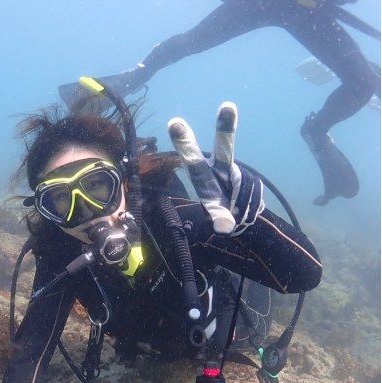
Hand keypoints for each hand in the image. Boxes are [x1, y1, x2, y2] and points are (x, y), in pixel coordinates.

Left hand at [168, 102, 264, 235]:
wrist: (240, 218)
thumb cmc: (218, 212)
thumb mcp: (213, 217)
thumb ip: (218, 219)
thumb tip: (224, 227)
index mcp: (202, 176)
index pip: (191, 158)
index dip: (184, 142)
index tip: (174, 122)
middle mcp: (221, 168)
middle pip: (224, 147)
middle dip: (226, 128)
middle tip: (227, 106)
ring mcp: (240, 173)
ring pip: (246, 189)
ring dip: (241, 207)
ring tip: (233, 213)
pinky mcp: (254, 181)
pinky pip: (255, 197)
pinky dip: (251, 208)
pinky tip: (245, 210)